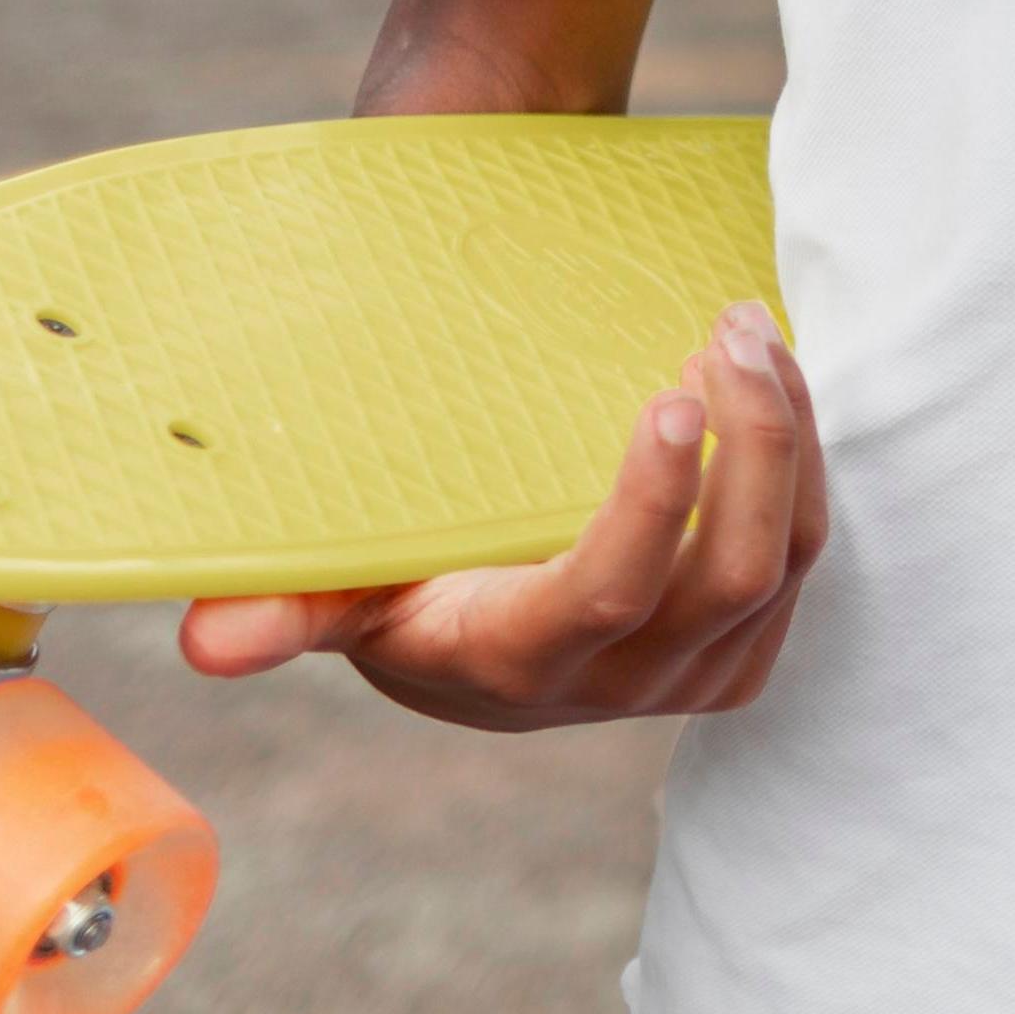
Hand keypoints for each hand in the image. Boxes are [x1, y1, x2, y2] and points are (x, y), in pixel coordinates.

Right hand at [179, 298, 825, 729]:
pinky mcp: (750, 649)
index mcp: (527, 662)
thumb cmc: (410, 592)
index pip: (613, 590)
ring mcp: (701, 673)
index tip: (667, 392)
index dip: (654, 500)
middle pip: (734, 569)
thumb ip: (288, 610)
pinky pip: (808, 551)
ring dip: (786, 432)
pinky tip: (774, 376)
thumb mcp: (345, 595)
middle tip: (727, 329)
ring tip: (750, 330)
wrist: (483, 646)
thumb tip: (206, 644)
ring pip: (790, 553)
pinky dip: (804, 457)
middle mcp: (628, 684)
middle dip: (752, 439)